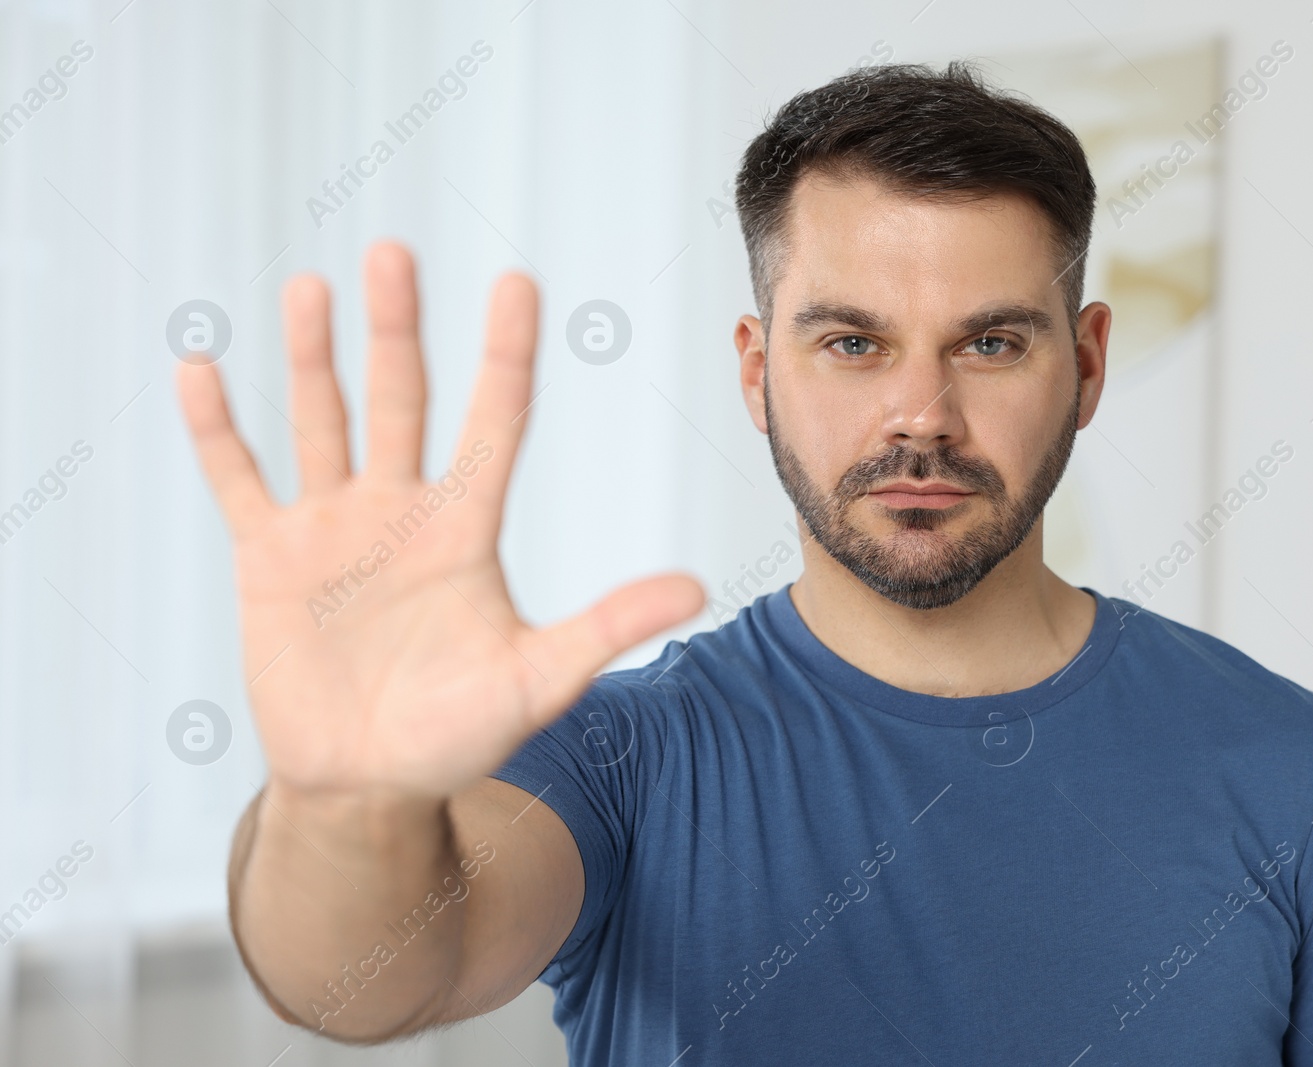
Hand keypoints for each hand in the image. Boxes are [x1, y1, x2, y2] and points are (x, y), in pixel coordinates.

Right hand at [175, 242, 702, 798]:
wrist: (368, 787)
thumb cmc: (457, 735)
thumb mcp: (538, 680)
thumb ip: (607, 627)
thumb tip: (695, 591)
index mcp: (465, 528)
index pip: (494, 423)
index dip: (504, 354)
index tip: (517, 282)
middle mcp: (400, 510)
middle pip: (401, 400)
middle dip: (397, 330)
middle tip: (395, 253)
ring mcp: (332, 528)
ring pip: (322, 421)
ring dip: (312, 357)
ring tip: (310, 287)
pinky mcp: (269, 558)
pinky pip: (238, 479)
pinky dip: (216, 429)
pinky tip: (200, 368)